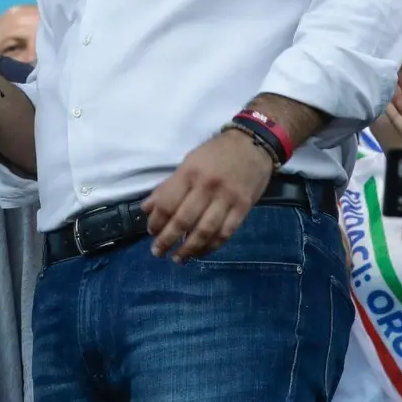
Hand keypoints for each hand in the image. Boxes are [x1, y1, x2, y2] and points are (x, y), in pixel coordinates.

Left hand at [144, 129, 274, 261]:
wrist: (253, 144)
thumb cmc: (216, 153)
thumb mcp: (188, 162)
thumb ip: (168, 186)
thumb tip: (147, 208)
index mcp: (189, 173)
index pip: (167, 203)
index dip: (157, 221)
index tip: (151, 231)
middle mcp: (207, 187)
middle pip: (184, 220)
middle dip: (168, 240)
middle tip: (158, 251)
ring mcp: (227, 198)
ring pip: (205, 231)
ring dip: (189, 248)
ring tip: (178, 258)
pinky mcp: (243, 208)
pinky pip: (225, 233)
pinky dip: (212, 246)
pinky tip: (201, 252)